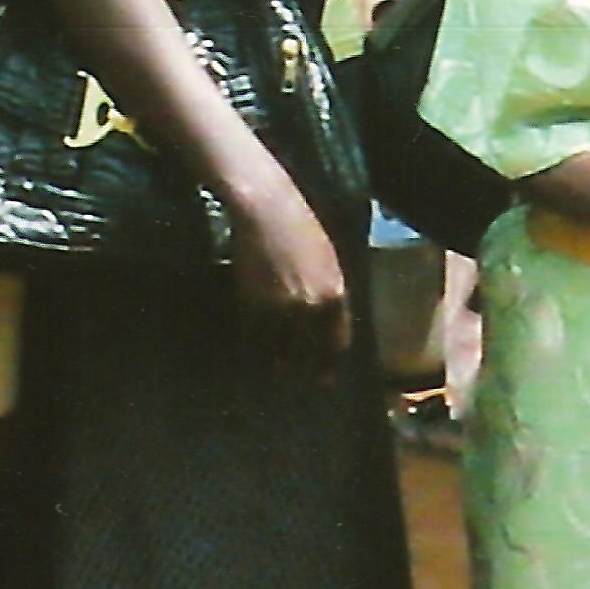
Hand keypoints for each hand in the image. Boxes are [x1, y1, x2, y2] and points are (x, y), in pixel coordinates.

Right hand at [230, 172, 354, 370]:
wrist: (267, 209)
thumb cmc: (300, 225)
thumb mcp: (328, 258)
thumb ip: (330, 290)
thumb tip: (327, 318)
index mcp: (336, 294)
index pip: (337, 340)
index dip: (330, 361)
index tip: (325, 376)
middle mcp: (313, 307)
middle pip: (310, 351)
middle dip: (304, 368)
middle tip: (298, 379)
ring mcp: (283, 308)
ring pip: (281, 348)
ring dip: (277, 361)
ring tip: (274, 368)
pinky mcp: (255, 304)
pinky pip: (255, 336)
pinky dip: (253, 346)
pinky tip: (251, 351)